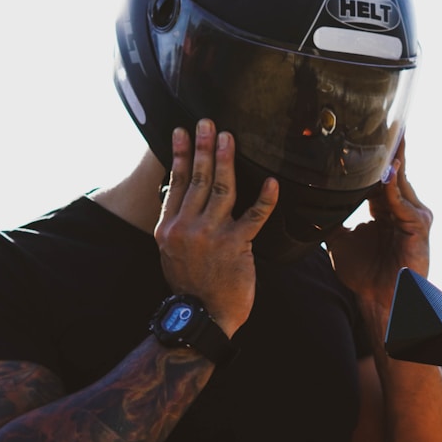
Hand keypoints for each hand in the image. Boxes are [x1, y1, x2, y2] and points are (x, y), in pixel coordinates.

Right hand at [155, 119, 278, 336]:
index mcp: (168, 228)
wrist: (201, 318)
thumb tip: (181, 196)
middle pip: (197, 178)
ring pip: (220, 189)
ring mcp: (211, 235)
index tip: (182, 131)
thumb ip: (176, 225)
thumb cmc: (190, 286)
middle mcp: (186, 228)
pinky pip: (254, 216)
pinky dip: (265, 198)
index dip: (178, 154)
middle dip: (203, 147)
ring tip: (229, 138)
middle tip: (208, 123)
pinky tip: (272, 182)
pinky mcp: (236, 245)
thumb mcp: (170, 253)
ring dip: (226, 160)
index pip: (175, 182)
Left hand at [327, 136, 430, 310]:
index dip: (373, 156)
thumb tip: (308, 203)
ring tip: (391, 135)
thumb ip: (331, 218)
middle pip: (395, 170)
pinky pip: (402, 202)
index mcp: (386, 209)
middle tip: (387, 120)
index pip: (380, 175)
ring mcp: (413, 216)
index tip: (366, 131)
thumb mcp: (339, 241)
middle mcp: (402, 208)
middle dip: (391, 147)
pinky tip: (386, 173)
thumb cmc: (363, 275)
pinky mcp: (419, 227)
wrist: (377, 301)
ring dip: (394, 159)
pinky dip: (393, 188)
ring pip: (400, 181)